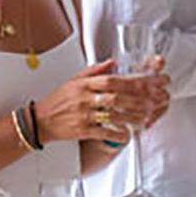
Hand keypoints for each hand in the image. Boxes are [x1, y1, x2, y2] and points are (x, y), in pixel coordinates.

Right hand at [33, 61, 163, 142]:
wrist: (40, 120)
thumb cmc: (58, 101)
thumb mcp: (74, 81)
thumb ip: (94, 71)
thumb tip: (113, 62)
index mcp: (85, 84)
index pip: (113, 80)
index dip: (134, 81)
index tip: (150, 83)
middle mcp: (85, 98)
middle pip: (117, 96)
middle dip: (140, 99)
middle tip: (156, 100)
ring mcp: (84, 114)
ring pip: (113, 114)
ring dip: (132, 116)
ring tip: (146, 117)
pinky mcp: (82, 130)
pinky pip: (103, 132)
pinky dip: (116, 133)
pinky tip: (127, 133)